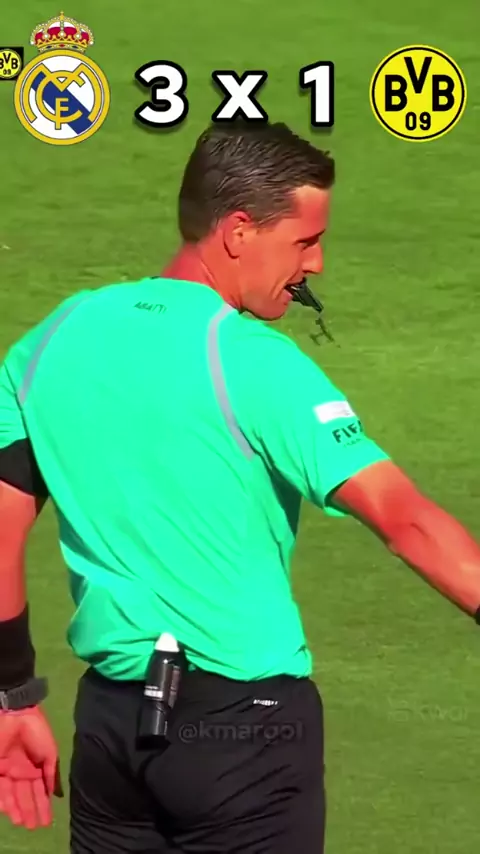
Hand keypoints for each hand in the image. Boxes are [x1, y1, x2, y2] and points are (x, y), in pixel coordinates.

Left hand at [0, 707, 62, 828]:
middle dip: (29, 811)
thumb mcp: (50, 753)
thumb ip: (51, 774)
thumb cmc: (37, 732)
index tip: (46, 821)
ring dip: (16, 809)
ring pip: (11, 795)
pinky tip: (8, 810)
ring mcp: (7, 771)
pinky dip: (3, 800)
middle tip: (33, 827)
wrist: (19, 715)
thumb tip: (55, 794)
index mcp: (34, 768)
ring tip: (22, 822)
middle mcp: (20, 772)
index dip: (42, 805)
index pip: (38, 791)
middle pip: (24, 796)